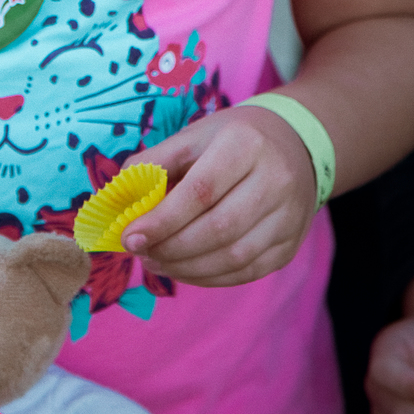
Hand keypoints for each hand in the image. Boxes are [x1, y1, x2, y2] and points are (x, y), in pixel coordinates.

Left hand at [118, 102, 317, 286]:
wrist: (294, 145)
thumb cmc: (231, 140)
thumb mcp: (192, 137)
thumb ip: (153, 165)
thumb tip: (120, 203)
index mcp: (246, 144)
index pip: (201, 191)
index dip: (163, 220)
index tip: (130, 237)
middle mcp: (276, 180)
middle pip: (219, 229)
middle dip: (171, 248)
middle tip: (140, 253)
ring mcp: (289, 217)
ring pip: (234, 257)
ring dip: (186, 268)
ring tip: (156, 262)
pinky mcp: (290, 245)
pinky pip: (247, 272)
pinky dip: (209, 277)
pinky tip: (183, 269)